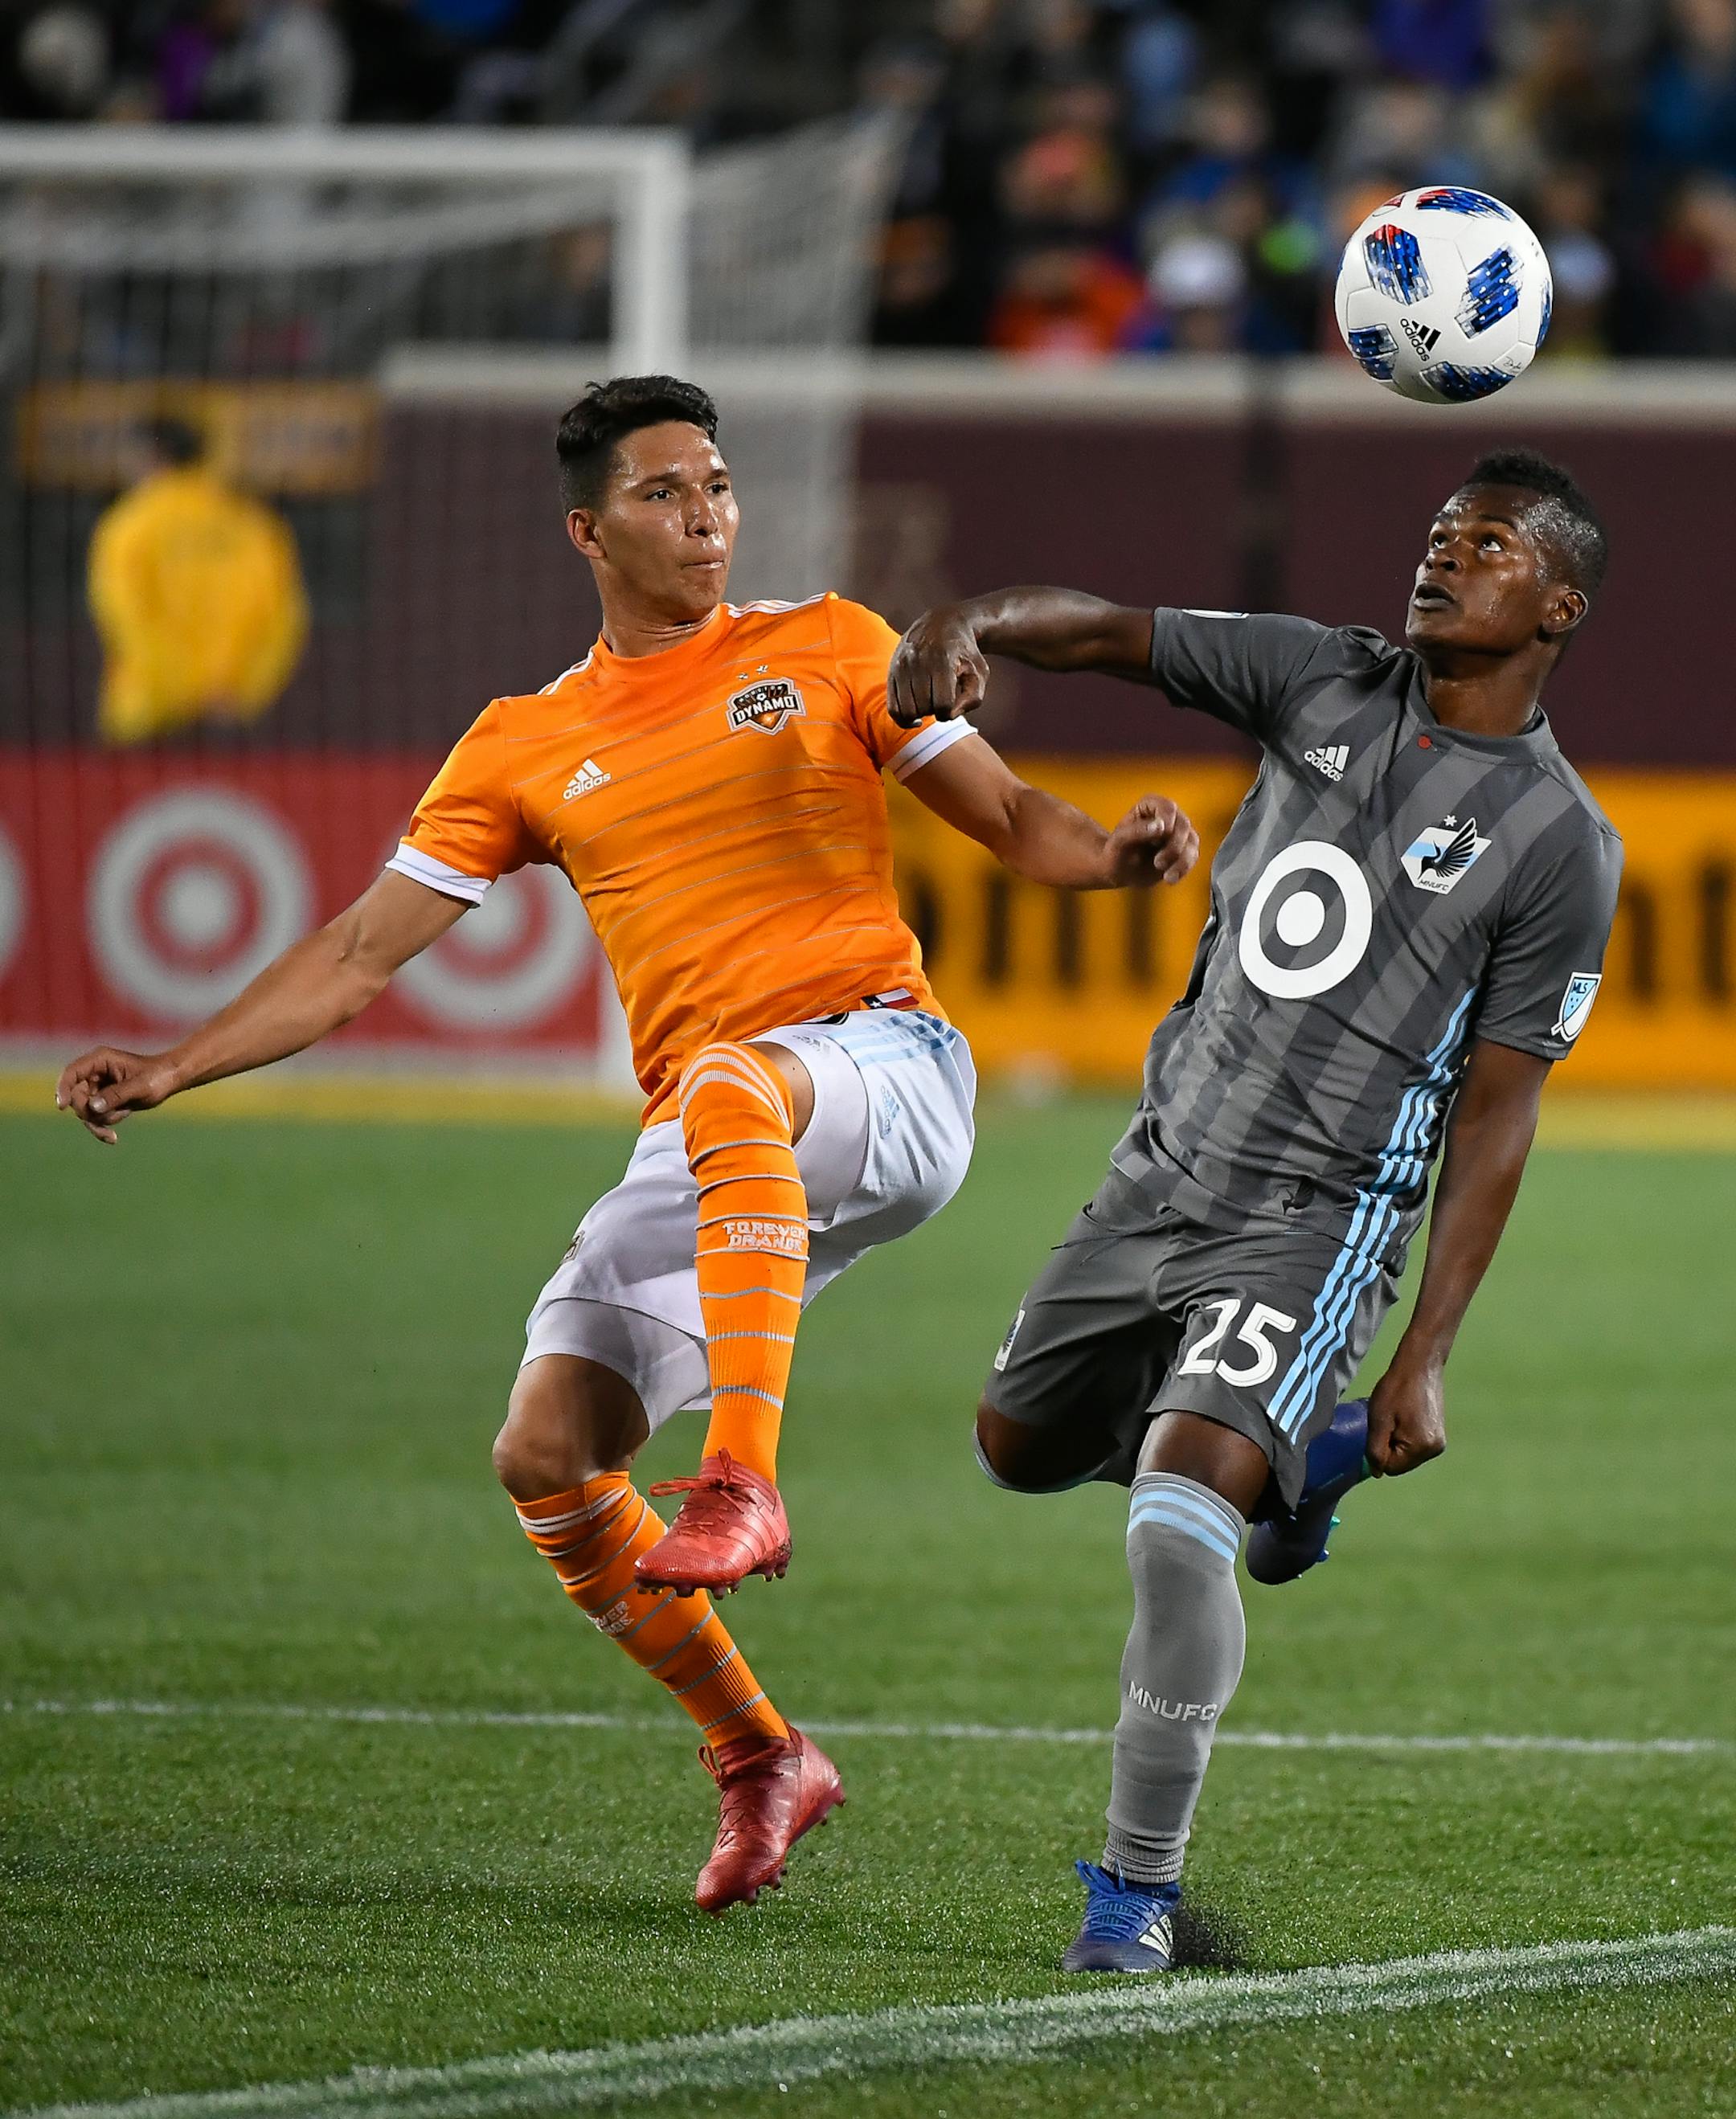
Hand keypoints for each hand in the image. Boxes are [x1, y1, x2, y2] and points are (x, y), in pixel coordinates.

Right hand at [55, 1046, 176, 1145]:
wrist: (170, 1080)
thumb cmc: (157, 1077)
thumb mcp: (139, 1087)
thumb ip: (116, 1096)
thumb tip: (93, 1107)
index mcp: (100, 1060)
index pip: (71, 1073)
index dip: (63, 1088)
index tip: (62, 1106)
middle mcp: (95, 1073)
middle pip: (75, 1096)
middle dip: (90, 1112)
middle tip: (111, 1117)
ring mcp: (97, 1087)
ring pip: (84, 1110)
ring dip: (100, 1120)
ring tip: (124, 1114)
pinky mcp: (103, 1100)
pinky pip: (93, 1117)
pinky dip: (101, 1126)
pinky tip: (112, 1138)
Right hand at [888, 605, 988, 727]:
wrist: (942, 623)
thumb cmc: (965, 654)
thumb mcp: (979, 673)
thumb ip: (972, 699)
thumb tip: (948, 716)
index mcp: (943, 661)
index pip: (943, 704)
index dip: (950, 712)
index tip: (953, 704)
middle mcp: (918, 661)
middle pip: (923, 708)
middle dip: (934, 711)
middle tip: (941, 701)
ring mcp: (902, 666)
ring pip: (906, 710)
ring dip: (920, 714)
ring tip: (929, 703)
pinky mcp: (892, 671)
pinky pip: (892, 707)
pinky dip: (903, 717)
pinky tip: (915, 715)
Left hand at [1103, 796, 1198, 886]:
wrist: (1120, 871)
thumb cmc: (1116, 852)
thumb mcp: (1118, 842)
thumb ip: (1136, 831)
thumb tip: (1161, 826)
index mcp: (1150, 805)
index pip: (1168, 807)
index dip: (1167, 821)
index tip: (1158, 839)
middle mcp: (1169, 815)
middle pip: (1183, 825)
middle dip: (1174, 846)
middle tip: (1158, 863)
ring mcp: (1179, 832)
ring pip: (1192, 842)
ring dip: (1182, 861)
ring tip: (1166, 877)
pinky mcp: (1185, 849)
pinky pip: (1192, 857)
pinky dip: (1183, 869)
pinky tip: (1170, 879)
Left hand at [1365, 1354, 1445, 1476]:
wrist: (1420, 1366)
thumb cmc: (1395, 1390)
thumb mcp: (1379, 1420)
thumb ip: (1376, 1450)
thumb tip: (1378, 1473)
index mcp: (1421, 1448)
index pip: (1391, 1468)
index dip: (1379, 1451)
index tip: (1381, 1427)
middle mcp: (1435, 1450)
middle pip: (1401, 1463)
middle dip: (1389, 1447)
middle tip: (1388, 1421)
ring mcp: (1439, 1442)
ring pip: (1407, 1455)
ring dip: (1397, 1441)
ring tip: (1397, 1417)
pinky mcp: (1439, 1434)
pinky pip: (1415, 1445)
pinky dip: (1406, 1436)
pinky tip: (1405, 1417)